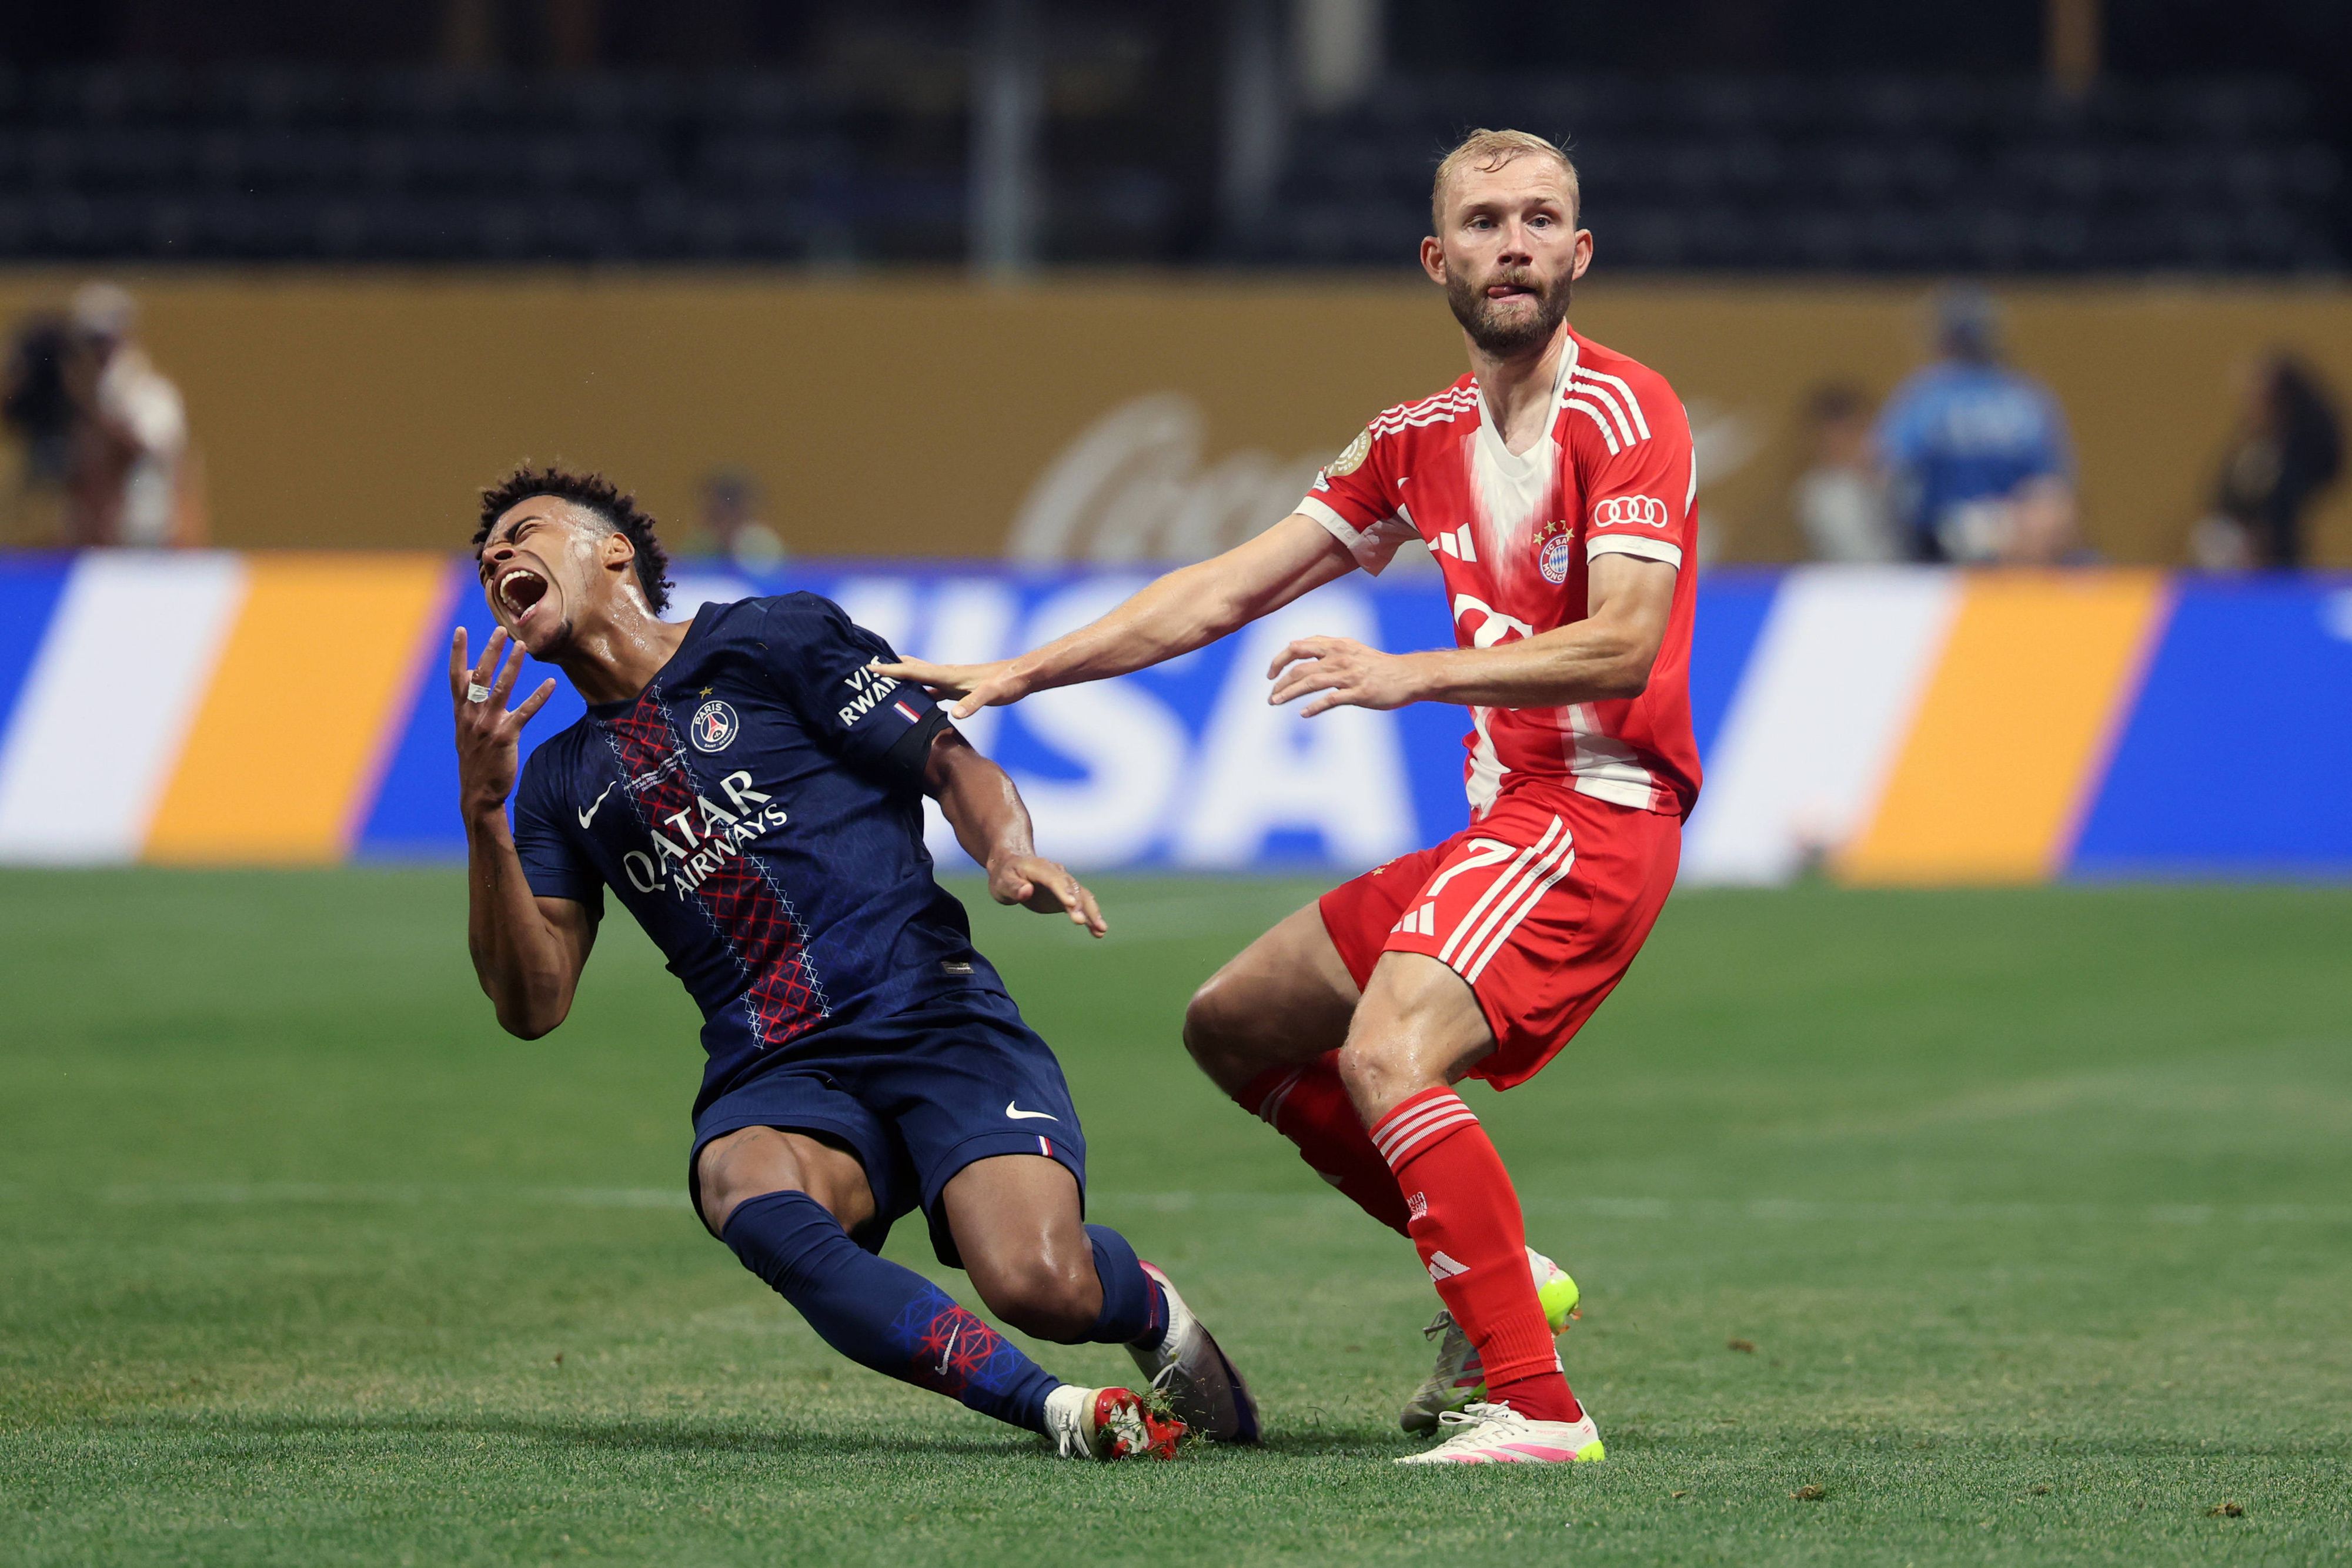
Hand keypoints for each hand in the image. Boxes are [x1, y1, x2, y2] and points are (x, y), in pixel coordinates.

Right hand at [451, 626, 556, 820]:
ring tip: (523, 646)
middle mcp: (471, 716)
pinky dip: (538, 696)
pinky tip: (551, 683)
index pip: (456, 677)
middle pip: (479, 676)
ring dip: (512, 666)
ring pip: (501, 689)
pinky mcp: (505, 736)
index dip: (457, 653)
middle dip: (489, 652)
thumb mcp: (465, 731)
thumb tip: (468, 678)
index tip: (461, 630)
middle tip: (500, 630)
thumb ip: (467, 705)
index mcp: (461, 713)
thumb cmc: (475, 760)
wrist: (478, 794)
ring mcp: (487, 725)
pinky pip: (525, 712)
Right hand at [869, 656, 1029, 719]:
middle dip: (890, 668)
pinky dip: (918, 689)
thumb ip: (974, 703)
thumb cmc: (1008, 684)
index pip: (914, 671)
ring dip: (902, 678)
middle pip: (912, 669)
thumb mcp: (992, 694)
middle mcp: (947, 675)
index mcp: (949, 675)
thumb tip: (955, 714)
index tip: (870, 667)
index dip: (892, 670)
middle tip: (867, 667)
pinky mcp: (958, 687)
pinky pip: (931, 687)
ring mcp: (952, 680)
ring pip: (920, 677)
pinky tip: (915, 698)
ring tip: (883, 680)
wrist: (1022, 676)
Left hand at [987, 853, 1106, 937]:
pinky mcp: (1066, 896)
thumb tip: (1026, 891)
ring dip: (1092, 912)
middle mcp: (1056, 873)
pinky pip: (1082, 905)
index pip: (1053, 879)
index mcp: (1039, 867)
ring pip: (1082, 896)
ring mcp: (1064, 883)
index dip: (1062, 890)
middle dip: (1078, 905)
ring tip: (1101, 930)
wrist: (1012, 867)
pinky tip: (1098, 932)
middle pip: (1071, 888)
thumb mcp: (1002, 882)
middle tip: (1081, 922)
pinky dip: (1091, 917)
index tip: (1070, 904)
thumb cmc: (1005, 876)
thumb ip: (1014, 887)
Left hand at [1266, 636, 1424, 716]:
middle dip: (1280, 681)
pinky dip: (1314, 707)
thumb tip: (1295, 645)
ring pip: (1310, 683)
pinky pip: (1331, 700)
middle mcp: (1340, 657)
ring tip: (1275, 702)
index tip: (1270, 674)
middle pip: (1300, 668)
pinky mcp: (1359, 692)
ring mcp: (1349, 675)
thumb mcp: (1350, 649)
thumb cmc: (1377, 665)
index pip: (1298, 647)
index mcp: (1336, 645)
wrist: (1408, 675)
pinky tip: (1303, 713)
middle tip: (1271, 695)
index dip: (1280, 659)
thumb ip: (1325, 647)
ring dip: (1289, 693)